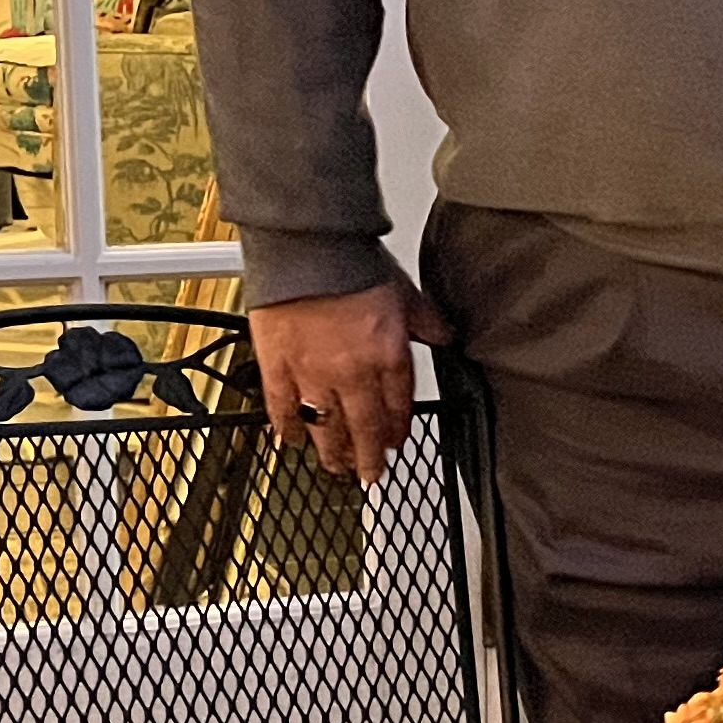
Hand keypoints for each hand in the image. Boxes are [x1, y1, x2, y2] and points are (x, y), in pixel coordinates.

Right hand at [248, 280, 447, 486]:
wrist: (310, 247)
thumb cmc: (355, 263)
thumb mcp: (409, 294)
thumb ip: (427, 323)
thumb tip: (446, 337)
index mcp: (389, 357)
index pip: (399, 407)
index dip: (397, 430)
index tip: (395, 444)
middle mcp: (354, 373)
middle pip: (365, 428)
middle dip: (369, 458)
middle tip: (370, 476)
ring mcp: (313, 373)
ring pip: (326, 427)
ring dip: (333, 452)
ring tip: (335, 467)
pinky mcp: (276, 365)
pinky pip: (282, 406)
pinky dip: (287, 426)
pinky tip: (291, 440)